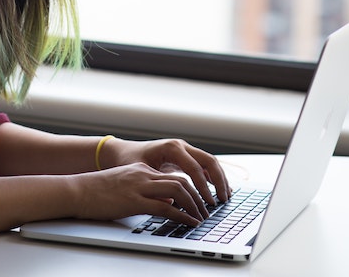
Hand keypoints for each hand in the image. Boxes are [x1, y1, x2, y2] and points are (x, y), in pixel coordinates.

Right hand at [73, 162, 205, 225]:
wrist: (77, 190)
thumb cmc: (97, 191)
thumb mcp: (126, 185)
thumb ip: (147, 191)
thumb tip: (168, 203)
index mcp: (141, 169)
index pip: (173, 175)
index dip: (191, 188)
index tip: (200, 200)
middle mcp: (143, 174)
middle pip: (180, 181)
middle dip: (198, 196)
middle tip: (207, 210)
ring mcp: (139, 186)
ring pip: (177, 190)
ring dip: (194, 205)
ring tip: (201, 218)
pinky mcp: (134, 201)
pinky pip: (165, 208)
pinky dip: (182, 216)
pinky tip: (189, 223)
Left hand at [99, 137, 230, 208]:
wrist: (122, 152)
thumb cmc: (129, 161)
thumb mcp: (142, 172)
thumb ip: (158, 184)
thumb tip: (173, 202)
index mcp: (171, 148)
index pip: (195, 168)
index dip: (204, 187)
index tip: (209, 203)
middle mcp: (181, 146)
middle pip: (209, 161)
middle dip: (219, 180)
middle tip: (224, 200)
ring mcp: (184, 149)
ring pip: (209, 162)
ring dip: (219, 178)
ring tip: (225, 197)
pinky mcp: (185, 156)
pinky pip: (204, 165)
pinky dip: (213, 177)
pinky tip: (218, 191)